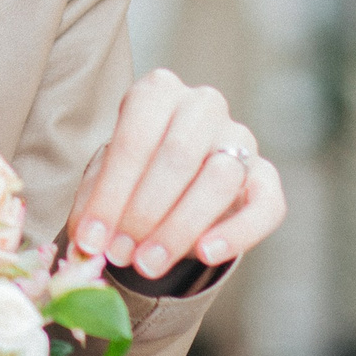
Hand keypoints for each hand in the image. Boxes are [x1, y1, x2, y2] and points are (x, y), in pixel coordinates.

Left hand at [67, 69, 283, 281]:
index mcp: (158, 92)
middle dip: (143, 213)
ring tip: (147, 264)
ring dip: (179, 228)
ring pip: (219, 179)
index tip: (91, 238)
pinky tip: (206, 255)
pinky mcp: (266, 177)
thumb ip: (96, 205)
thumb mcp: (106, 179)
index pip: (134, 139)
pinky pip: (264, 207)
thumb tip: (88, 243)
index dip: (110, 193)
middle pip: (178, 156)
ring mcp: (240, 138)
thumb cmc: (134, 171)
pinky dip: (236, 234)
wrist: (174, 180)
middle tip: (119, 254)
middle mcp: (203, 106)